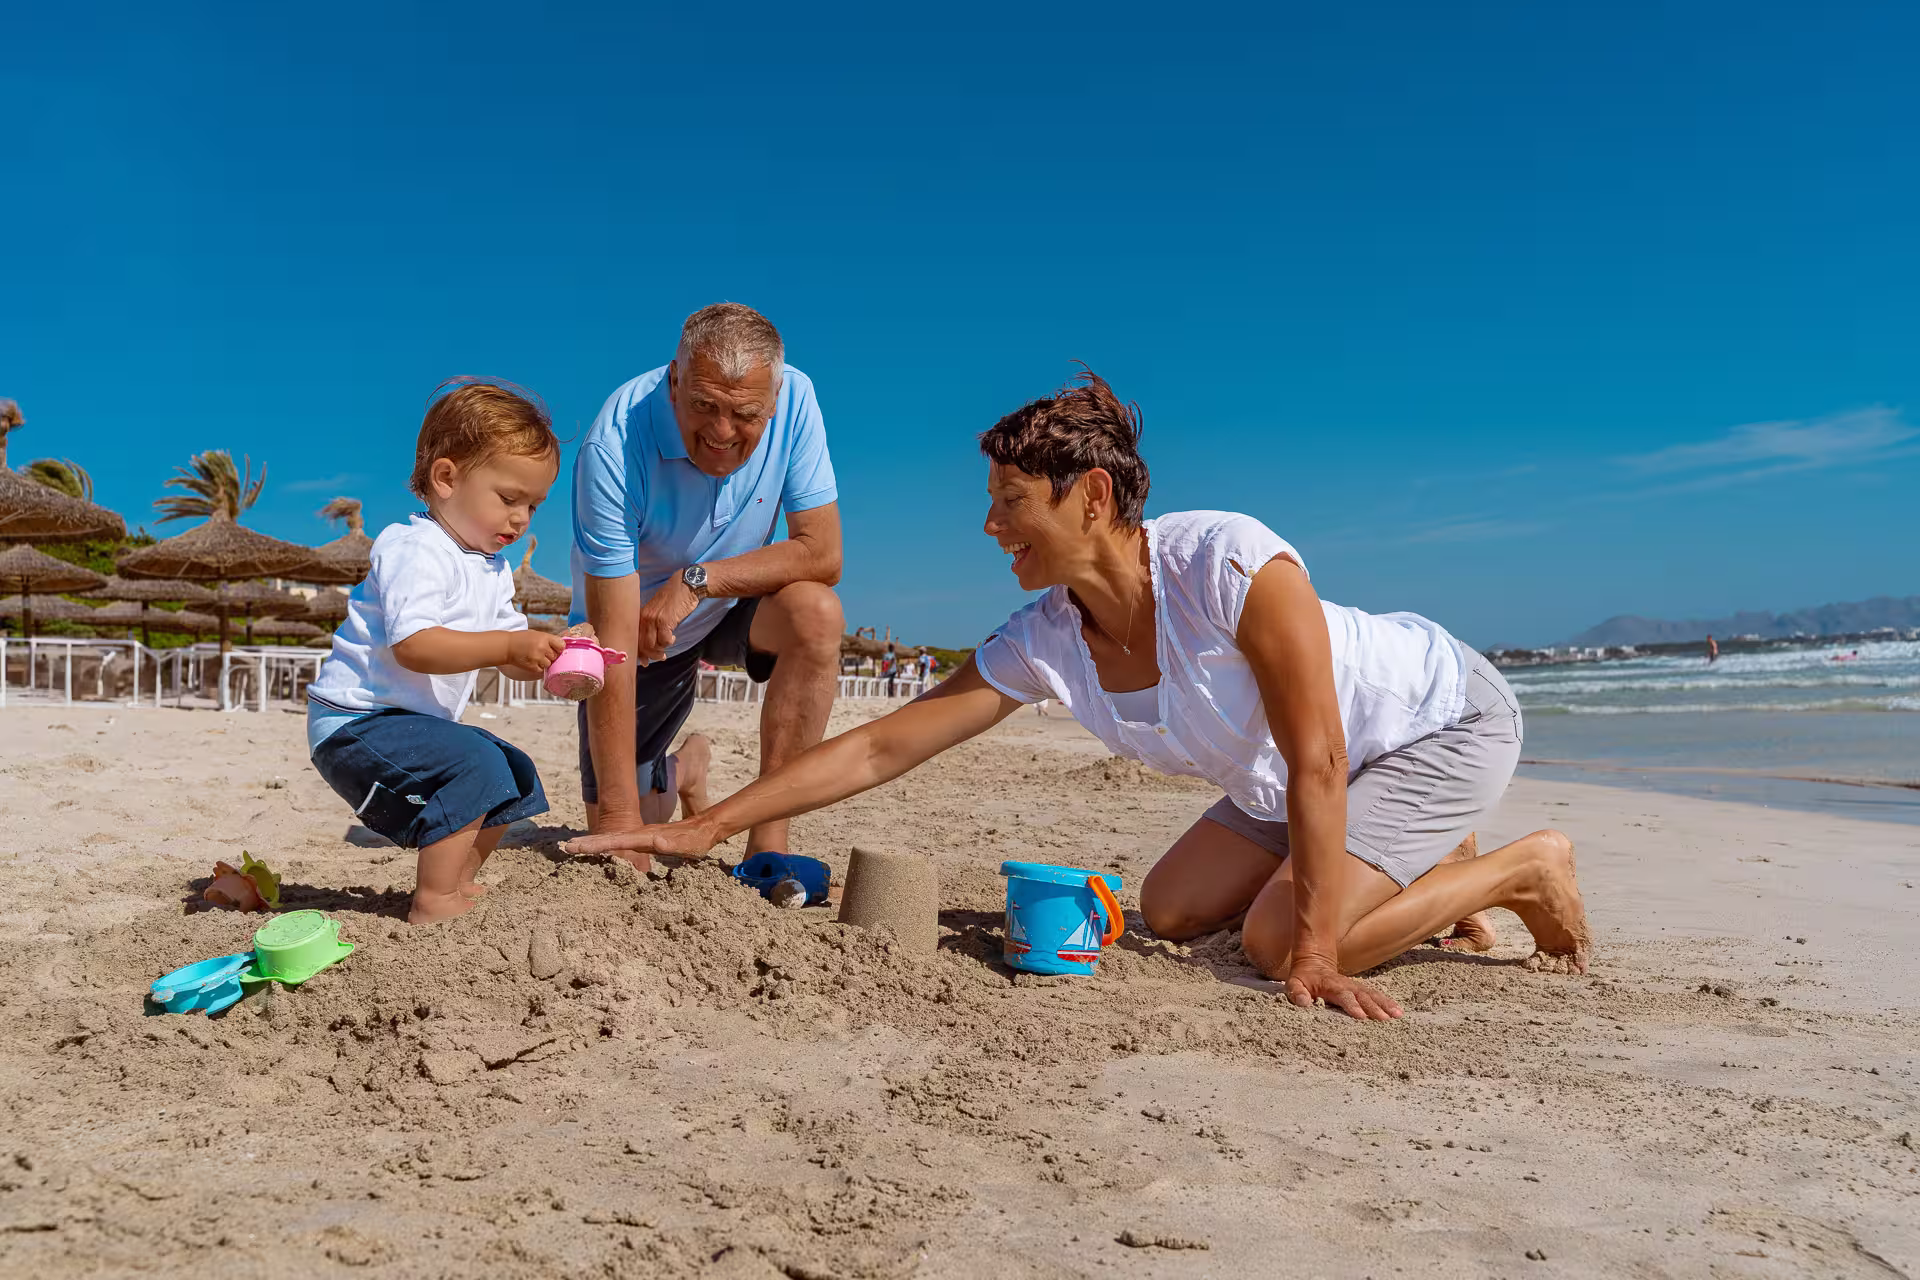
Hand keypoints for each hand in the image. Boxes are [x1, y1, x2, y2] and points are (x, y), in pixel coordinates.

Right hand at [507, 629, 568, 672]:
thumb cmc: (521, 639)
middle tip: (542, 652)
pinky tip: (532, 661)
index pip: (561, 645)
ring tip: (536, 657)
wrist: (506, 646)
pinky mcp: (533, 667)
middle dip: (551, 655)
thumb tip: (561, 646)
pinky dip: (539, 667)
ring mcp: (538, 658)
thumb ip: (548, 640)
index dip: (559, 648)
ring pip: (549, 664)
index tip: (556, 648)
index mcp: (544, 637)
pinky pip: (542, 669)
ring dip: (545, 662)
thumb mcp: (536, 634)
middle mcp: (542, 647)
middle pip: (556, 656)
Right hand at [560, 818, 718, 859]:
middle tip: (567, 846)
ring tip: (574, 847)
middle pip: (609, 839)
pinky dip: (606, 848)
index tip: (580, 845)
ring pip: (612, 841)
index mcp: (646, 837)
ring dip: (594, 844)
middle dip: (588, 843)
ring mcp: (640, 838)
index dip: (598, 844)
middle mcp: (640, 835)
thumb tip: (657, 843)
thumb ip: (672, 845)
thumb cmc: (695, 840)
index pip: (617, 841)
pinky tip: (597, 853)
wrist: (703, 829)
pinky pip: (620, 846)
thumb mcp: (686, 845)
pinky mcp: (643, 842)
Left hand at [635, 577, 699, 663]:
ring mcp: (653, 620)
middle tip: (660, 657)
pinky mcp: (665, 621)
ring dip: (660, 651)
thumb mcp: (657, 609)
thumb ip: (652, 623)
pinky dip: (669, 643)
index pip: (634, 638)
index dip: (638, 653)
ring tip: (667, 649)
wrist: (686, 585)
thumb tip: (650, 643)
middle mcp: (644, 618)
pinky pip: (664, 641)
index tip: (644, 661)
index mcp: (640, 615)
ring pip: (652, 645)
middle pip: (642, 645)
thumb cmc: (674, 598)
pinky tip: (673, 638)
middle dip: (651, 655)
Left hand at [1284, 956, 1402, 1020]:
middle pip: (1362, 996)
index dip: (1352, 1005)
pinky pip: (1377, 995)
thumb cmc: (1304, 977)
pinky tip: (1398, 1012)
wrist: (1314, 961)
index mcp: (1331, 986)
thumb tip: (1304, 1003)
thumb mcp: (1294, 983)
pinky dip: (1388, 1002)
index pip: (1343, 996)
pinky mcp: (1361, 989)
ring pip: (1373, 995)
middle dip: (1374, 1008)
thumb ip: (1297, 992)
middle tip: (1385, 1019)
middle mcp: (1347, 986)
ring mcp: (1356, 987)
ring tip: (1398, 1016)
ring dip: (1385, 1005)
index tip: (1361, 1016)